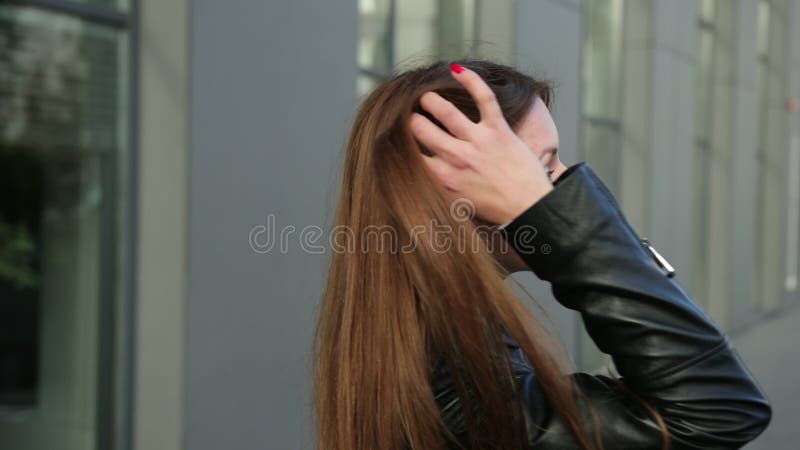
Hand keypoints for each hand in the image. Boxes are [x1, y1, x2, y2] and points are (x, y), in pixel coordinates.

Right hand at [408, 64, 553, 224]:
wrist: (530, 209)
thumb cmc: (493, 210)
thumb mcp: (456, 205)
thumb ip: (435, 187)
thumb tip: (415, 178)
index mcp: (442, 178)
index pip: (409, 153)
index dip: (400, 143)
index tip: (397, 137)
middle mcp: (456, 158)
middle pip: (419, 128)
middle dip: (411, 119)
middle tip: (411, 116)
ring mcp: (478, 142)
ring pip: (443, 110)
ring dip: (429, 99)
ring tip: (425, 97)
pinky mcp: (499, 130)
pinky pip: (484, 97)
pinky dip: (470, 79)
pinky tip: (456, 69)